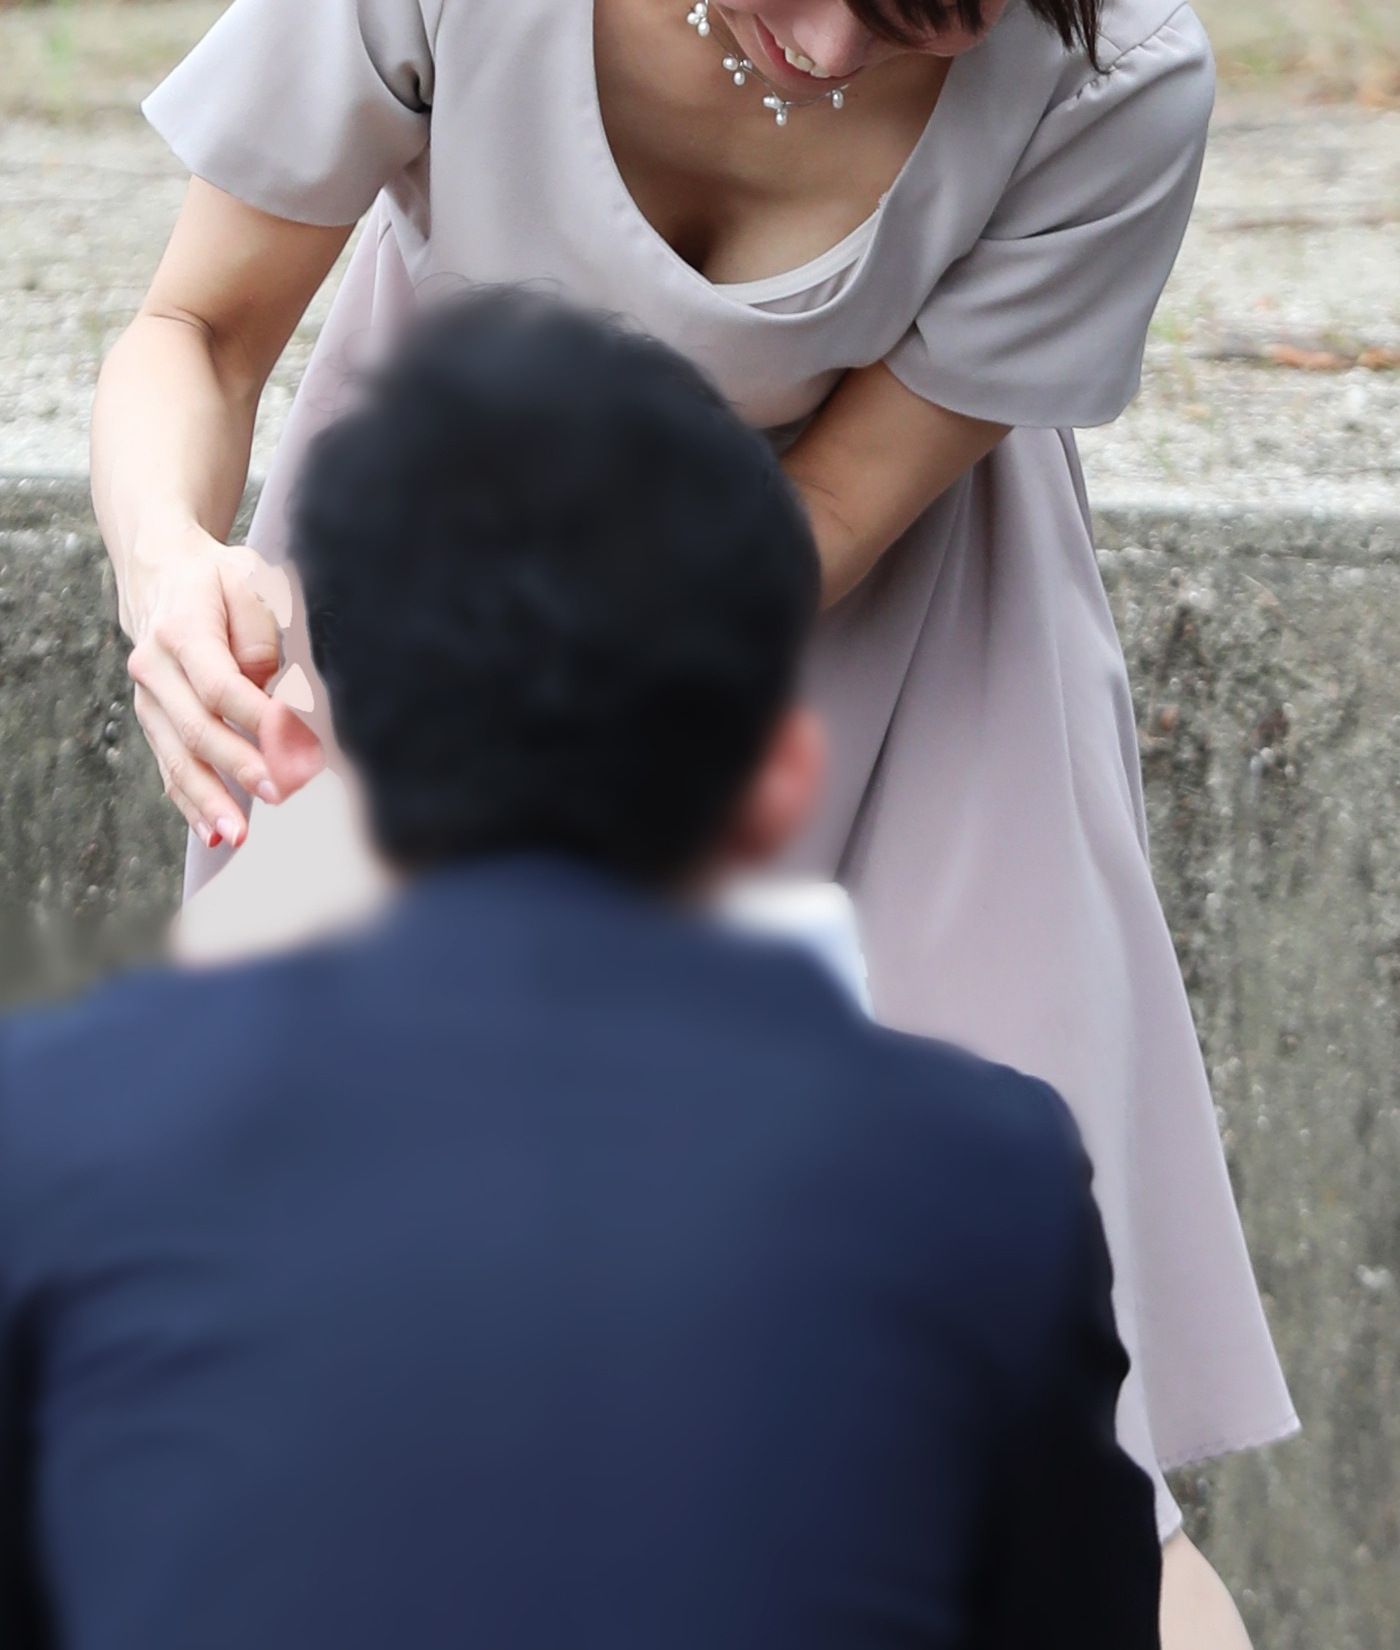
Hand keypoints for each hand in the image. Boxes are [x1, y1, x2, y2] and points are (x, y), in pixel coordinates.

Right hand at [123, 527, 323, 847]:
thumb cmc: (218, 579)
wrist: (159, 571)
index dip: (257, 716)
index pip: (220, 683)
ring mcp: (147, 699)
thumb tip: (266, 684)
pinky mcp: (152, 721)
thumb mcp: (247, 578)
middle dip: (238, 765)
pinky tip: (212, 835)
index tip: (294, 743)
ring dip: (209, 800)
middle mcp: (155, 667)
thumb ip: (260, 628)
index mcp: (182, 628)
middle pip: (195, 727)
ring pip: (176, 757)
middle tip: (279, 793)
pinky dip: (190, 804)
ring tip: (238, 836)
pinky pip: (168, 769)